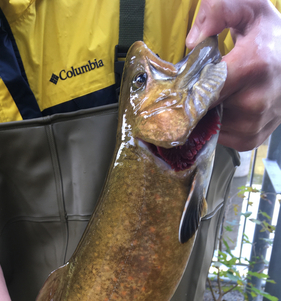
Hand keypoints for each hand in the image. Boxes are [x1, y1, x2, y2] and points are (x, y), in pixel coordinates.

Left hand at [186, 0, 280, 150]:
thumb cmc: (268, 36)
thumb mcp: (249, 8)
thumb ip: (218, 10)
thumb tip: (193, 41)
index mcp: (253, 66)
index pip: (203, 88)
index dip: (185, 86)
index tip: (179, 81)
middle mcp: (255, 101)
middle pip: (203, 109)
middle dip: (193, 99)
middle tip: (195, 85)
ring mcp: (254, 124)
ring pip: (208, 125)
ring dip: (204, 113)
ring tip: (214, 94)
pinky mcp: (251, 140)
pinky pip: (219, 137)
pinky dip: (215, 125)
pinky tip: (223, 108)